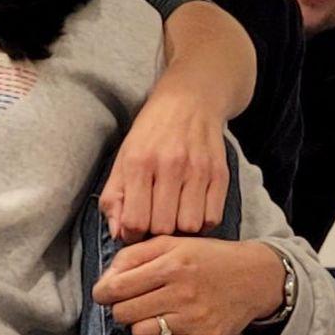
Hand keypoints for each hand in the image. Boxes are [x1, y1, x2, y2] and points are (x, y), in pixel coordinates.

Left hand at [92, 236, 285, 334]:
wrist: (254, 277)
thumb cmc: (206, 257)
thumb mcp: (170, 243)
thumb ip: (134, 255)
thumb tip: (106, 278)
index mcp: (170, 264)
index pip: (117, 287)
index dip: (102, 292)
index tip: (103, 293)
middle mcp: (182, 293)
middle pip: (124, 313)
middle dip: (119, 308)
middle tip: (128, 301)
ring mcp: (194, 319)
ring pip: (140, 334)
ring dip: (138, 325)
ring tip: (148, 312)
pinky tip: (169, 323)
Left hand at [99, 79, 229, 241]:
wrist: (189, 101)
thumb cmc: (150, 133)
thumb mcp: (123, 158)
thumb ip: (114, 197)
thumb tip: (118, 234)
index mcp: (139, 162)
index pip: (135, 220)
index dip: (132, 234)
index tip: (133, 229)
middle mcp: (169, 165)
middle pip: (162, 227)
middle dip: (155, 232)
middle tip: (154, 221)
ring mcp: (198, 170)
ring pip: (189, 226)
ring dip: (180, 229)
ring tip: (173, 215)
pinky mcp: (220, 174)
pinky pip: (212, 218)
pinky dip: (201, 222)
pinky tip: (191, 209)